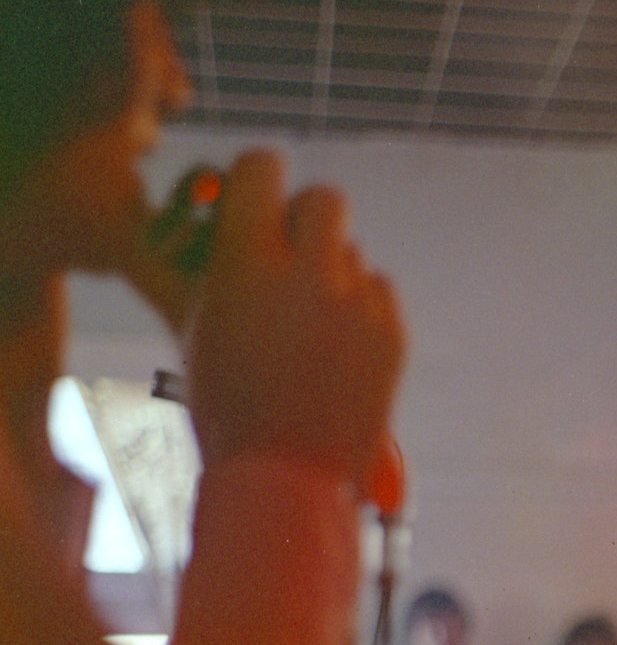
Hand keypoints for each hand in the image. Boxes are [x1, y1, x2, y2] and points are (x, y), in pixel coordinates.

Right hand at [183, 148, 403, 490]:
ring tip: (308, 321)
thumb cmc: (227, 405)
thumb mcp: (196, 325)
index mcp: (247, 259)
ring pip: (352, 251)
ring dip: (332, 270)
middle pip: (324, 199)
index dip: (257, 181)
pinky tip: (337, 347)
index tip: (255, 202)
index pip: (263, 166)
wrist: (286, 479)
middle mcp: (309, 271)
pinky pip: (378, 291)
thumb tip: (234, 220)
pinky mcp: (392, 334)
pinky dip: (360, 307)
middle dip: (305, 219)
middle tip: (291, 252)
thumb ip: (219, 263)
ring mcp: (358, 303)